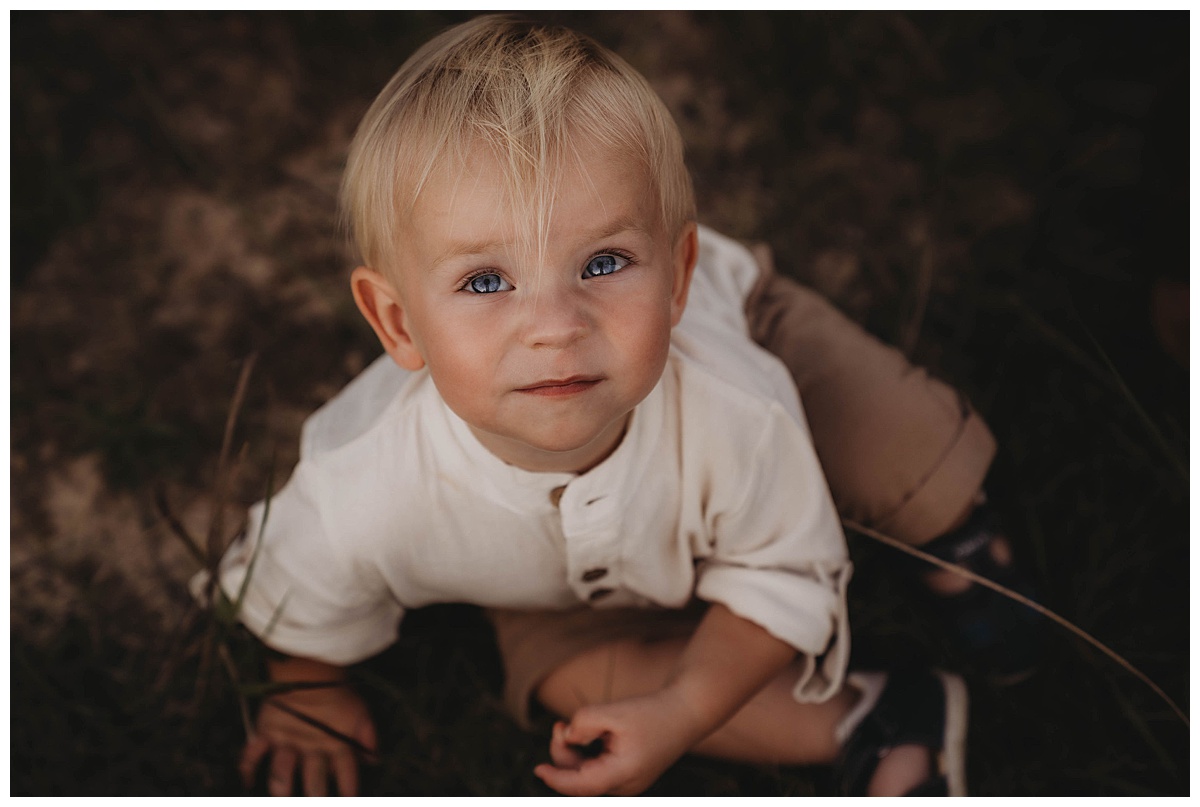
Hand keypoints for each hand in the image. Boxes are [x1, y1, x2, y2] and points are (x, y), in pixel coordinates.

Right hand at [240, 681, 377, 795]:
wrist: (310, 668)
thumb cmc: (338, 692)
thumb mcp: (360, 712)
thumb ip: (368, 736)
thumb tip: (374, 760)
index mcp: (336, 743)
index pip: (346, 773)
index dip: (348, 789)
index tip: (349, 801)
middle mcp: (312, 747)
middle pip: (315, 778)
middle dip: (316, 795)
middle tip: (315, 802)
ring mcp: (287, 740)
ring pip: (283, 769)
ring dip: (281, 784)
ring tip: (281, 795)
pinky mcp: (267, 732)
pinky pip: (252, 753)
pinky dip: (246, 769)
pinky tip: (245, 784)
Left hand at [533, 690, 701, 795]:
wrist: (686, 712)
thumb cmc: (653, 712)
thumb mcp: (614, 711)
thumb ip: (584, 722)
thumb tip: (567, 735)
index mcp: (624, 774)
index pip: (581, 786)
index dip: (556, 779)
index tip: (538, 770)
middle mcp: (626, 785)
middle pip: (581, 781)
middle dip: (563, 754)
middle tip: (559, 725)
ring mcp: (628, 782)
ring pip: (587, 776)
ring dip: (573, 754)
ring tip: (570, 726)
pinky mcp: (628, 774)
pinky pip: (598, 771)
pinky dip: (586, 755)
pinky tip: (584, 735)